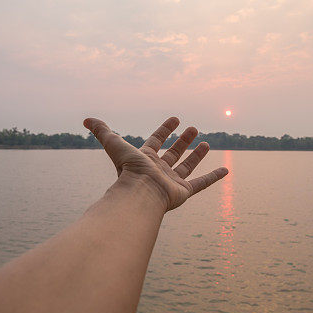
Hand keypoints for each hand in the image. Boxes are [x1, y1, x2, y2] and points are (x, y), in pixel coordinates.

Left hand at [84, 117, 227, 210]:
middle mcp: (159, 170)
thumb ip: (102, 131)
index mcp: (145, 158)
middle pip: (173, 153)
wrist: (139, 193)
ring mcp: (171, 182)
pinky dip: (213, 177)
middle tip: (193, 128)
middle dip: (182, 141)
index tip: (175, 118)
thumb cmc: (127, 170)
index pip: (156, 140)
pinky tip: (226, 171)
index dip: (165, 129)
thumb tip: (86, 119)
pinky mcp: (183, 192)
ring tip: (206, 142)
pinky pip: (201, 184)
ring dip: (197, 155)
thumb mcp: (114, 144)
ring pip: (187, 166)